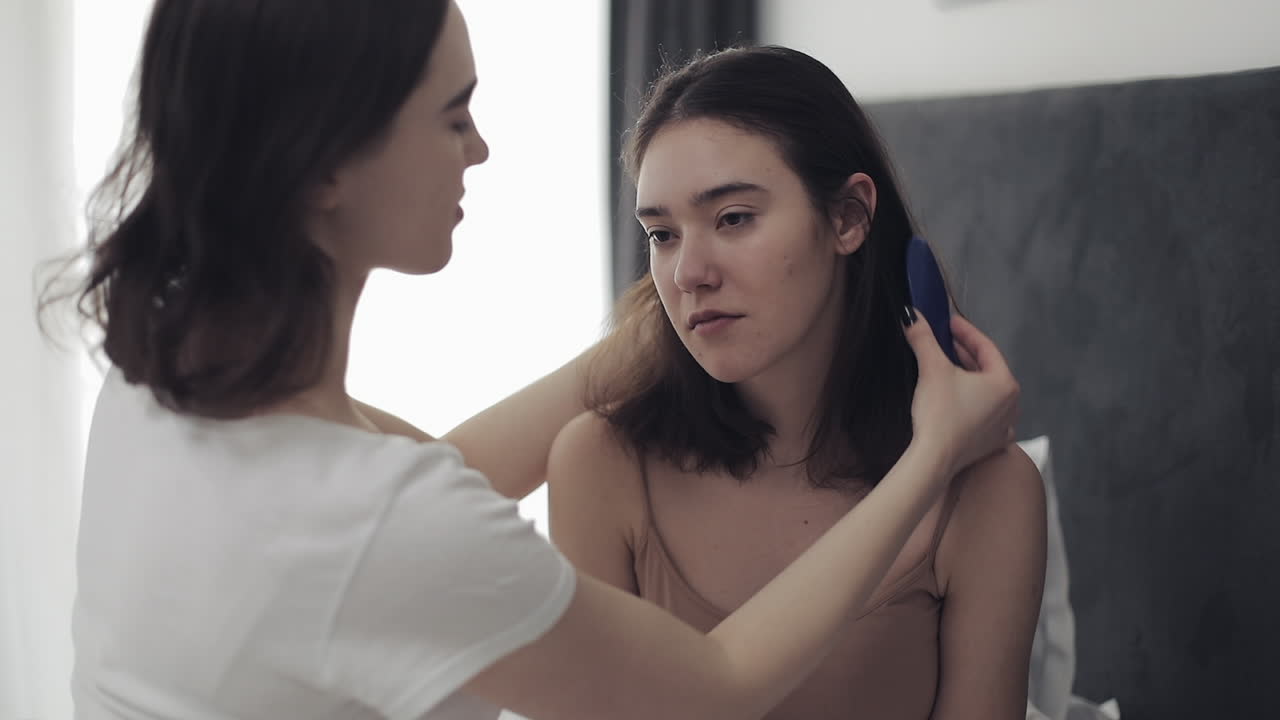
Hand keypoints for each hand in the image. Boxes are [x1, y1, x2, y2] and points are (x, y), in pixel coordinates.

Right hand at [901, 306, 1019, 477]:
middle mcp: (1012, 404)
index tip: (949, 322)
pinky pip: (988, 417)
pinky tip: (964, 402)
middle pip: (988, 370)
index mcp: (1005, 383)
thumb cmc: (939, 413)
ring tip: (950, 368)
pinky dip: (975, 405)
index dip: (965, 332)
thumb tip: (910, 314)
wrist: (934, 459)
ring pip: (988, 393)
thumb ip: (923, 338)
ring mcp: (1004, 426)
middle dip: (965, 354)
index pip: (985, 348)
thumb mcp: (931, 368)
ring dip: (971, 379)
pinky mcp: (991, 443)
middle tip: (945, 342)